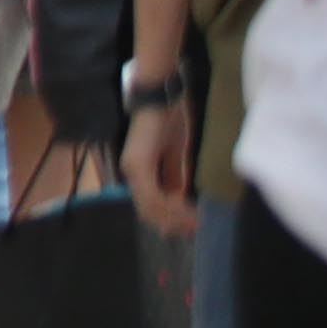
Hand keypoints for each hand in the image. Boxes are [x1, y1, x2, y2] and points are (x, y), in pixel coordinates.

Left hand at [126, 101, 198, 237]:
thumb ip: (173, 177)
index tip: (190, 229)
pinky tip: (189, 209)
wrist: (161, 97)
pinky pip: (153, 195)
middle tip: (196, 230)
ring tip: (196, 222)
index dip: (169, 220)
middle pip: (149, 212)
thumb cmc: (168, 121)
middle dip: (173, 223)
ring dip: (175, 217)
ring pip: (151, 207)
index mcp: (137, 172)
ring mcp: (132, 169)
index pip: (148, 206)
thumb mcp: (174, 155)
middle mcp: (130, 173)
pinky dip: (172, 206)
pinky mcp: (138, 164)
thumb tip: (179, 199)